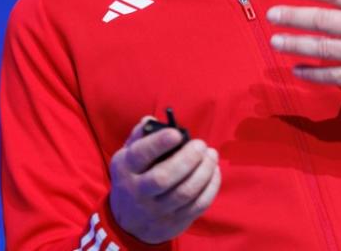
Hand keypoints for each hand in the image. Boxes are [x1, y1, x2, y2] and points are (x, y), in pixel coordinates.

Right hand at [109, 117, 220, 243]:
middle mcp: (139, 191)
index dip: (160, 143)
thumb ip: (139, 136)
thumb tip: (151, 119)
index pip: (140, 155)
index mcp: (126, 169)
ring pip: (185, 192)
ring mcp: (157, 210)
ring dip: (204, 171)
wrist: (129, 222)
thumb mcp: (127, 156)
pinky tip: (214, 172)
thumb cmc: (133, 177)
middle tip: (201, 145)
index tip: (178, 134)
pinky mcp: (175, 222)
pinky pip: (198, 205)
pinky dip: (211, 187)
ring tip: (211, 155)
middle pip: (164, 177)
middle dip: (188, 158)